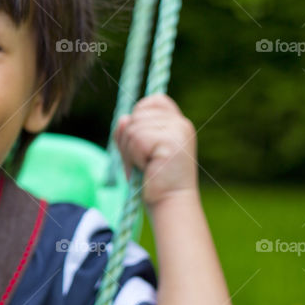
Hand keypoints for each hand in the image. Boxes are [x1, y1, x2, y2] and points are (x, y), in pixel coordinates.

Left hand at [114, 93, 197, 207]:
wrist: (170, 203)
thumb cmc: (153, 178)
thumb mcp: (136, 149)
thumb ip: (128, 130)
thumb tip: (124, 119)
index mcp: (177, 122)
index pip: (152, 101)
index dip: (138, 118)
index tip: (144, 143)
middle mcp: (180, 123)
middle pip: (136, 116)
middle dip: (129, 141)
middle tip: (143, 161)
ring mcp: (177, 131)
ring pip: (133, 128)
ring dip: (131, 152)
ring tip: (146, 166)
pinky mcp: (170, 141)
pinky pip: (137, 140)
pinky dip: (135, 157)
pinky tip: (148, 168)